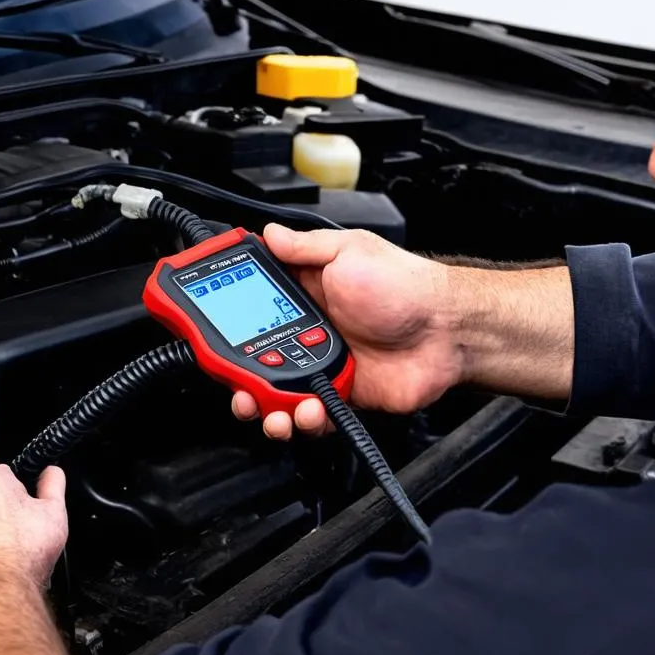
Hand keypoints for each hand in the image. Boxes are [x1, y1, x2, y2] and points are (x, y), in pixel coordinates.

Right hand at [233, 224, 467, 438]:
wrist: (447, 331)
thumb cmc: (406, 287)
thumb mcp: (349, 251)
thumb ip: (304, 248)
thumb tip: (270, 233)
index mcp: (304, 295)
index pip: (250, 308)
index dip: (227, 321)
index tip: (207, 331)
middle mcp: (308, 331)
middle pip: (253, 360)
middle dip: (237, 377)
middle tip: (235, 383)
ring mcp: (322, 365)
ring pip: (276, 394)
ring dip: (264, 407)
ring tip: (270, 408)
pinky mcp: (339, 395)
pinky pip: (308, 416)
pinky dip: (300, 421)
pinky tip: (305, 412)